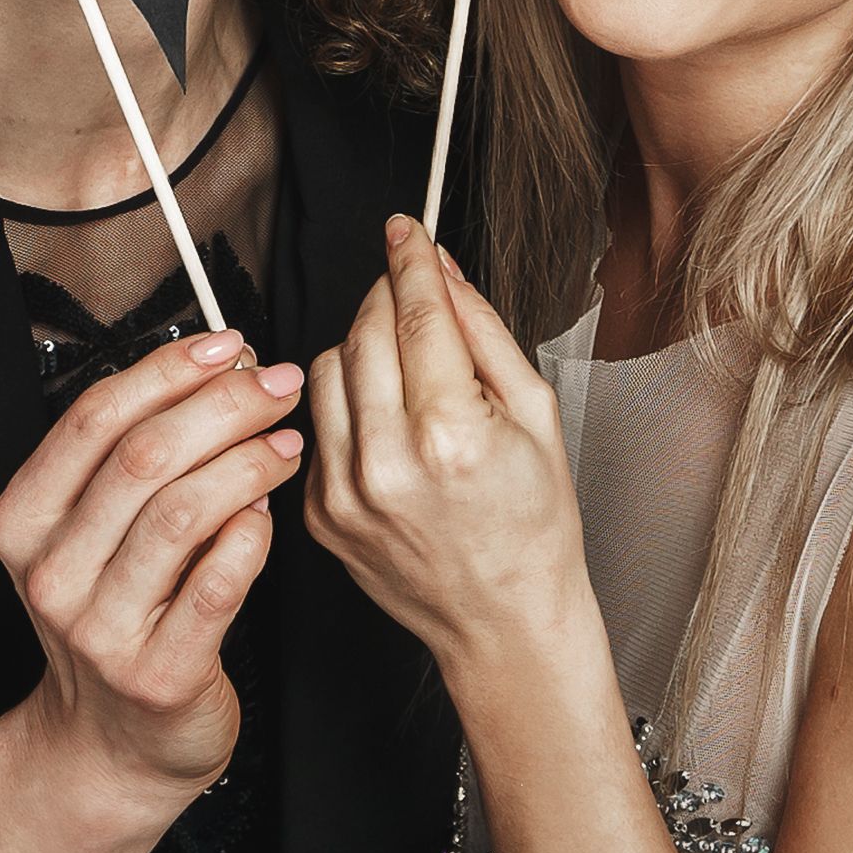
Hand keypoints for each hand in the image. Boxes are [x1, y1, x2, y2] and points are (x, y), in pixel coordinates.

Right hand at [0, 328, 303, 816]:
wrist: (112, 746)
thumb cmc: (115, 620)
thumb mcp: (88, 538)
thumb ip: (126, 462)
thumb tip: (212, 368)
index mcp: (23, 522)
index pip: (92, 419)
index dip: (167, 371)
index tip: (227, 346)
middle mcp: (51, 574)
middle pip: (142, 456)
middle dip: (222, 405)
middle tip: (277, 385)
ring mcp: (101, 628)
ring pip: (181, 511)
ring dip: (246, 462)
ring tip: (286, 443)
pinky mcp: (160, 673)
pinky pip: (217, 583)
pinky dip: (252, 537)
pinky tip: (269, 515)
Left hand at [303, 218, 589, 679]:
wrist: (505, 623)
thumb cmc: (533, 528)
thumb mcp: (535, 417)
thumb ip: (483, 333)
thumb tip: (442, 270)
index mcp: (451, 435)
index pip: (417, 314)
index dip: (410, 259)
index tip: (404, 229)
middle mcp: (388, 463)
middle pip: (364, 330)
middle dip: (387, 296)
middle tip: (413, 296)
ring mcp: (344, 492)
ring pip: (327, 367)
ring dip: (361, 346)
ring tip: (406, 371)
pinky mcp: (319, 513)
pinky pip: (316, 421)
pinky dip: (345, 403)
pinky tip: (386, 421)